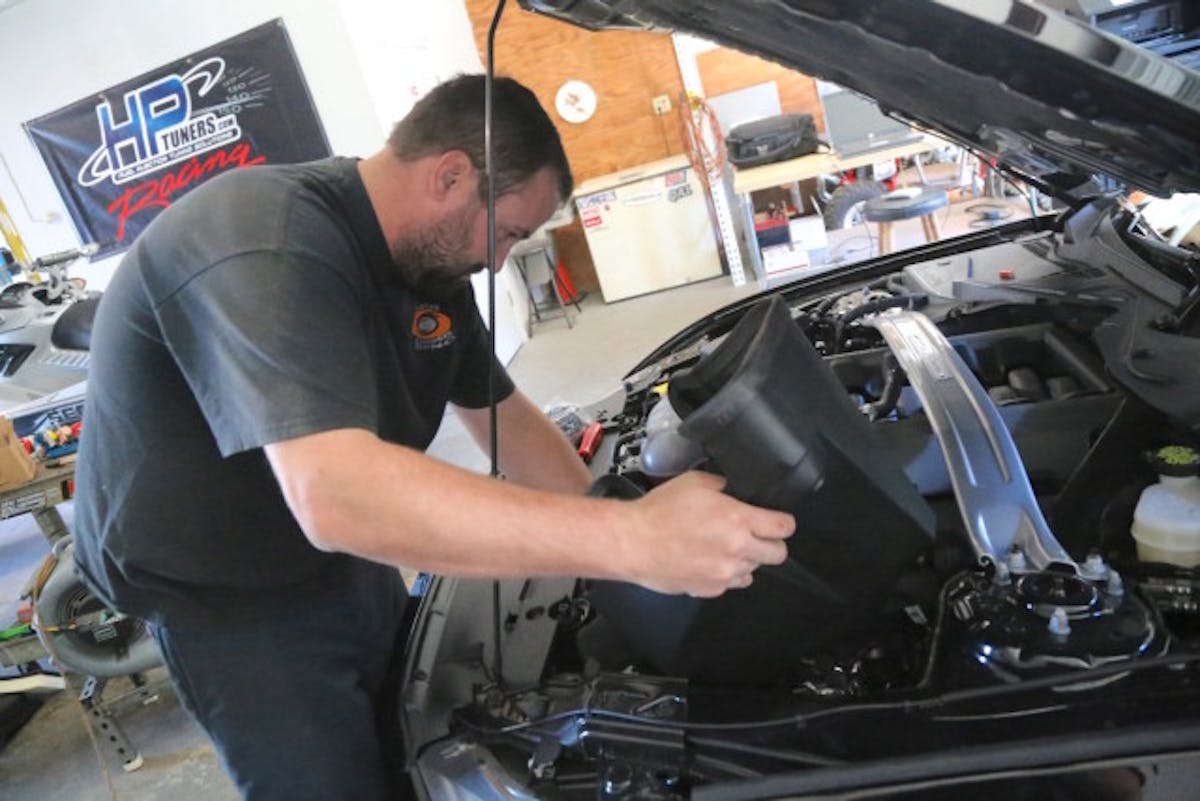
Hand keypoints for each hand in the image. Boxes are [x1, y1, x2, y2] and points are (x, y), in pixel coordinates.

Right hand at [619, 471, 794, 596]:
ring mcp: (724, 574)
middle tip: (754, 535)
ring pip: (755, 571)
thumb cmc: (658, 512)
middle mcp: (737, 550)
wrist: (632, 542)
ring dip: (746, 559)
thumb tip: (734, 491)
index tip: (777, 521)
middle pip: (778, 554)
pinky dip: (726, 574)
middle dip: (770, 543)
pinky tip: (709, 560)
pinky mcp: (709, 590)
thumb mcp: (695, 483)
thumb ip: (723, 486)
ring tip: (724, 547)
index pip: (784, 527)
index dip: (782, 522)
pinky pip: (731, 584)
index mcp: (738, 520)